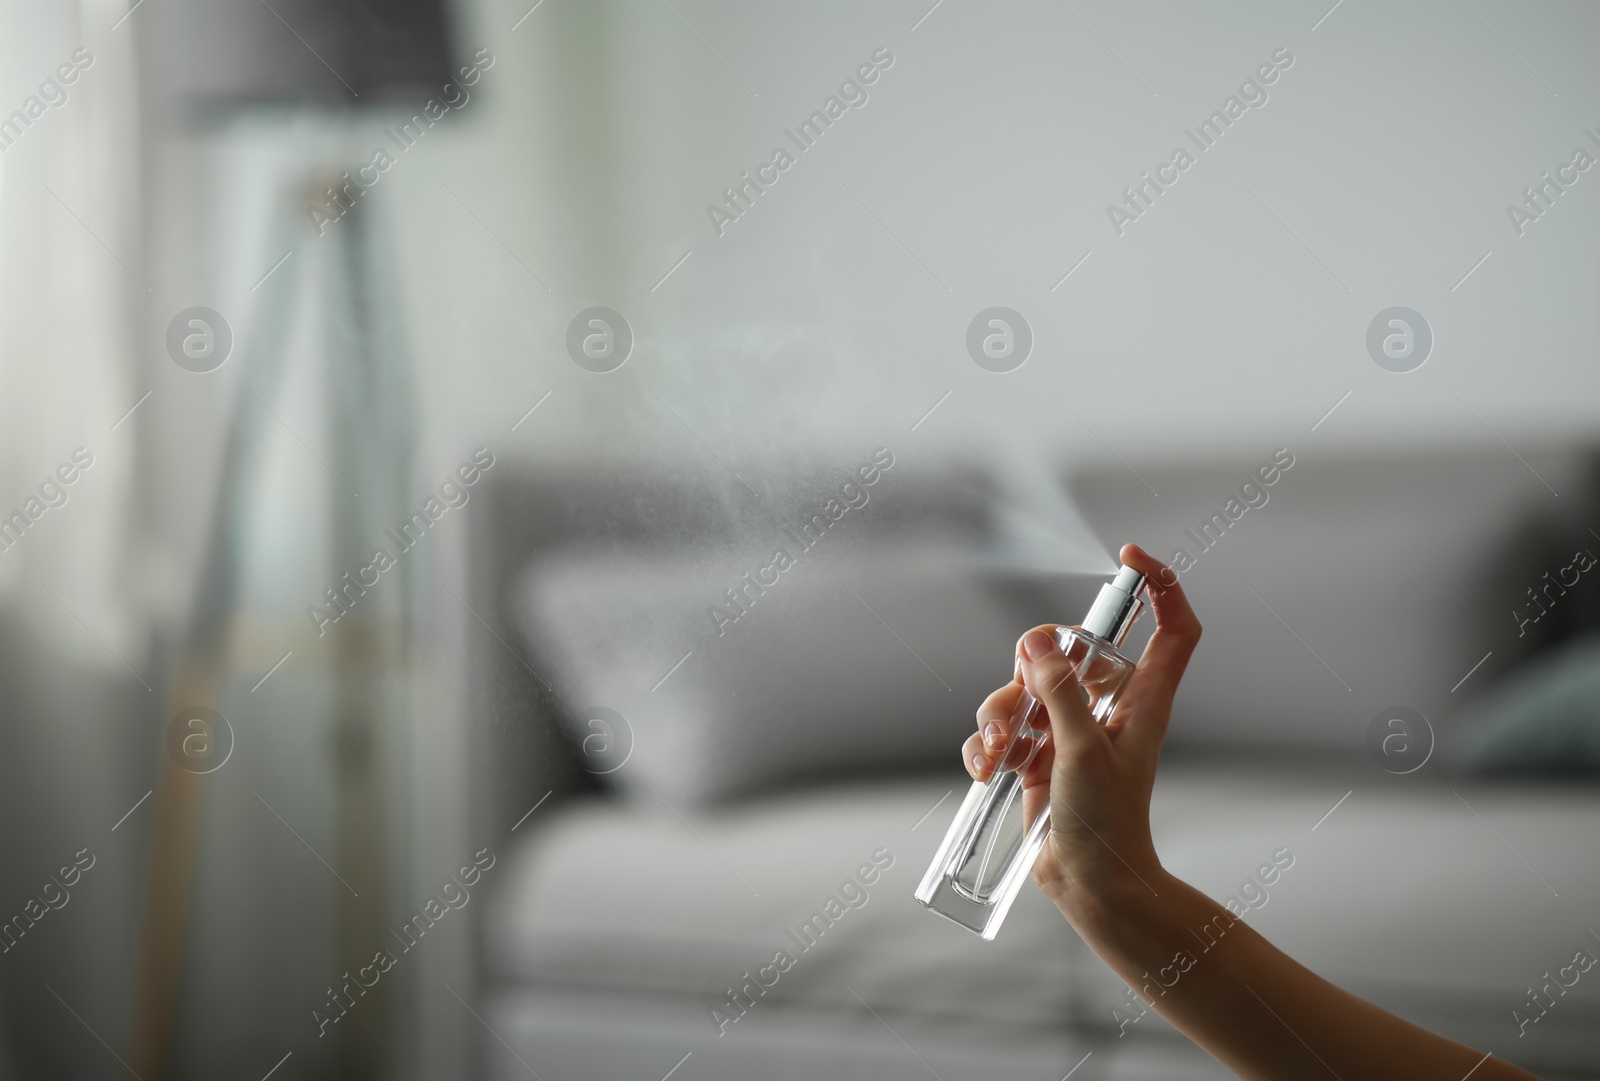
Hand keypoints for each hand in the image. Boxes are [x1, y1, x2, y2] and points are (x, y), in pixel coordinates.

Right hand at [961, 543, 1201, 915]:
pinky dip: (987, 745)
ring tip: (1001, 753)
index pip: (1172, 627)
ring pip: (1023, 688)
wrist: (1090, 883)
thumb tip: (1035, 640)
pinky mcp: (1037, 754)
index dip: (1160, 585)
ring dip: (1000, 715)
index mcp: (1142, 697)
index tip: (1128, 558)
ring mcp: (1069, 730)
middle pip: (1067, 649)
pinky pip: (1002, 727)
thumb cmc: (1107, 822)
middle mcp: (1108, 706)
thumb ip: (1059, 691)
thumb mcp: (1082, 749)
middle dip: (1029, 669)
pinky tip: (988, 770)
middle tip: (1022, 700)